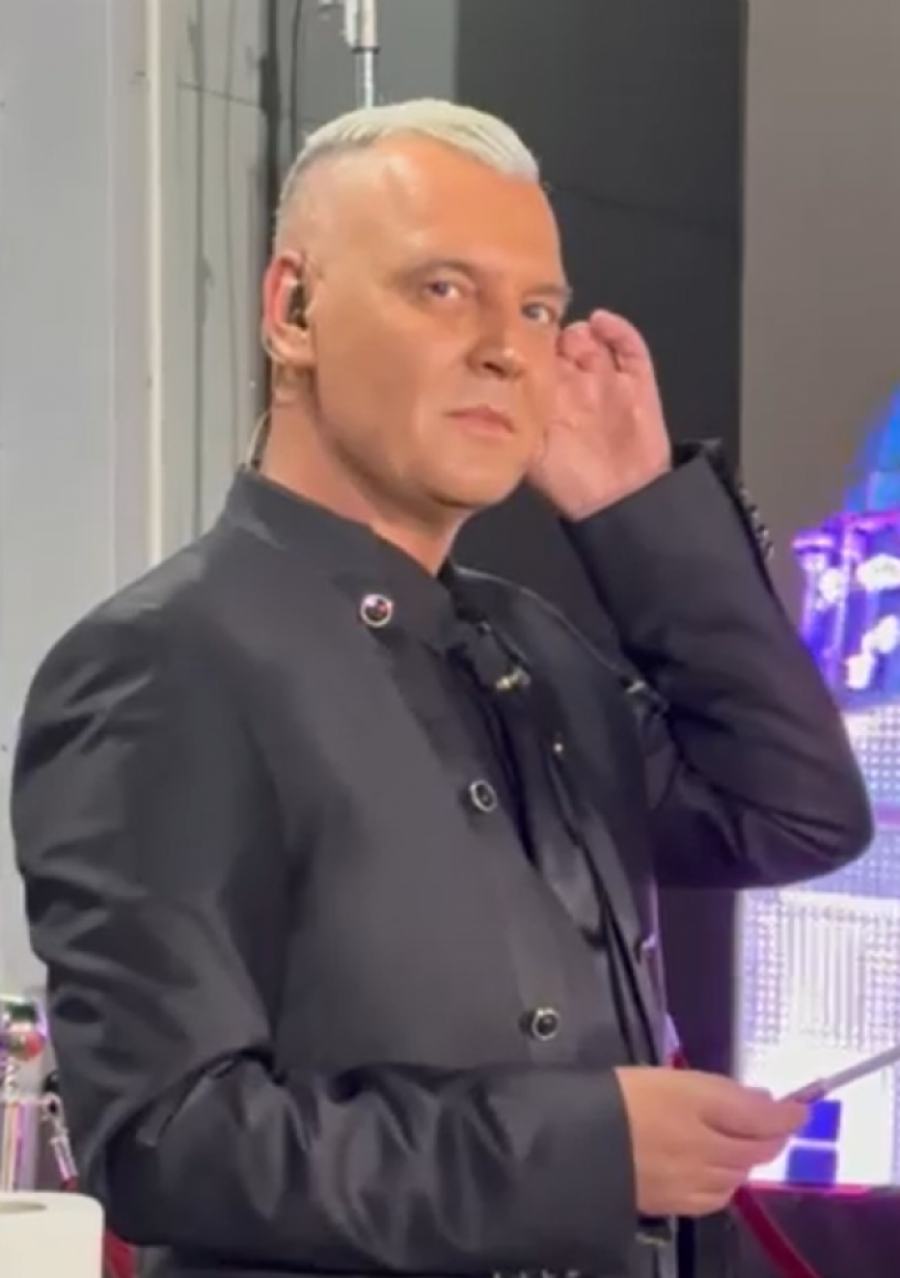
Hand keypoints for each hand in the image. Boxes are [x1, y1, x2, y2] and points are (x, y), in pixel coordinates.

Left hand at [528, 311, 670, 519]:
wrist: (618, 499)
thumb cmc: (569, 482)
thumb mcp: (528, 450)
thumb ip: (511, 420)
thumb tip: (481, 392)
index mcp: (545, 396)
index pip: (531, 357)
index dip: (525, 343)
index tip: (514, 333)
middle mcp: (574, 383)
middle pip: (560, 340)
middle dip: (553, 333)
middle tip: (545, 337)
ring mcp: (605, 378)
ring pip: (591, 336)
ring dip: (581, 331)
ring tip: (573, 339)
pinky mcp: (637, 380)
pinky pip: (628, 345)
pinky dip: (616, 329)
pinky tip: (601, 323)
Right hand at [615, 1066, 806, 1217]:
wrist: (576, 1139)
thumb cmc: (623, 1094)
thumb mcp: (674, 1077)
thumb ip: (722, 1090)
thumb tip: (764, 1101)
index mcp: (706, 1108)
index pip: (763, 1117)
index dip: (787, 1114)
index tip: (802, 1108)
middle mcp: (708, 1151)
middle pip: (754, 1151)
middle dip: (771, 1137)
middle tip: (776, 1125)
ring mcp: (691, 1183)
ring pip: (738, 1176)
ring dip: (749, 1160)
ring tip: (746, 1146)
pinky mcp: (671, 1203)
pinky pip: (714, 1199)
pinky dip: (726, 1185)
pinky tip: (719, 1176)